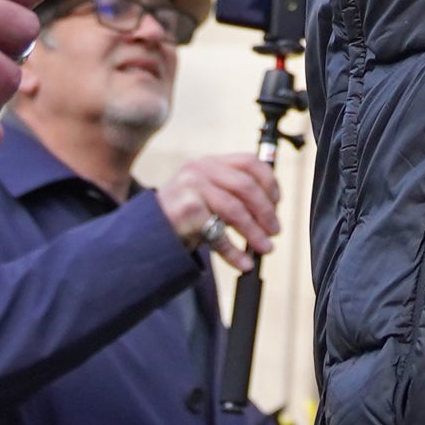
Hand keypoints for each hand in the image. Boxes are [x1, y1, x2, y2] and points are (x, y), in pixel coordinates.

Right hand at [155, 155, 282, 272]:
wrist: (147, 232)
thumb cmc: (182, 216)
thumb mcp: (206, 194)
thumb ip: (231, 193)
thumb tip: (270, 210)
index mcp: (209, 163)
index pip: (249, 161)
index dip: (269, 182)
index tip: (277, 202)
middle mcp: (200, 170)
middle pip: (246, 187)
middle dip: (266, 211)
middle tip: (275, 231)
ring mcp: (191, 188)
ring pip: (236, 210)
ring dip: (255, 233)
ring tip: (266, 248)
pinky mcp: (187, 211)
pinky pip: (218, 233)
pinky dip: (234, 251)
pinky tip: (243, 262)